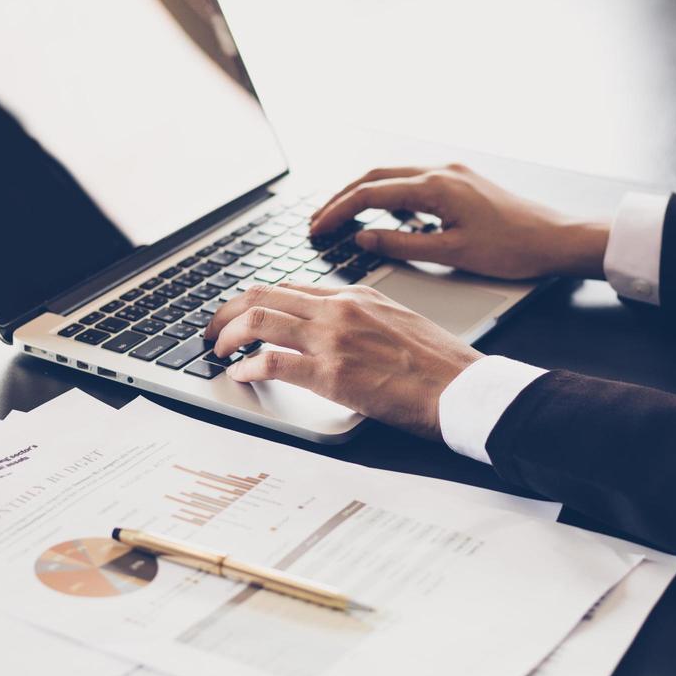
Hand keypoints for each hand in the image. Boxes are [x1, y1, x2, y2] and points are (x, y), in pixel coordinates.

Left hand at [204, 282, 482, 438]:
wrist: (463, 388)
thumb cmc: (439, 364)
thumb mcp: (397, 322)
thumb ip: (360, 319)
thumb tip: (330, 331)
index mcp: (355, 295)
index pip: (289, 287)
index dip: (254, 300)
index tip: (239, 316)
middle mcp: (339, 309)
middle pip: (262, 295)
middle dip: (226, 312)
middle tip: (212, 332)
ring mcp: (334, 339)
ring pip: (258, 321)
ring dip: (228, 336)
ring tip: (218, 351)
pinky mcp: (332, 374)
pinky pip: (273, 362)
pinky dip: (247, 368)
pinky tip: (241, 375)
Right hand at [309, 163, 609, 279]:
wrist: (556, 238)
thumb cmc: (512, 249)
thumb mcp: (451, 253)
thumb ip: (402, 245)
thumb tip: (364, 240)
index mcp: (435, 186)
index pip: (370, 194)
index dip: (337, 211)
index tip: (316, 228)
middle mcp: (440, 171)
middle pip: (375, 177)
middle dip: (342, 198)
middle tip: (317, 221)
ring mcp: (451, 173)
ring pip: (393, 177)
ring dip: (363, 195)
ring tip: (341, 218)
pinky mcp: (460, 181)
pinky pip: (413, 182)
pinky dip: (389, 195)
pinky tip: (385, 216)